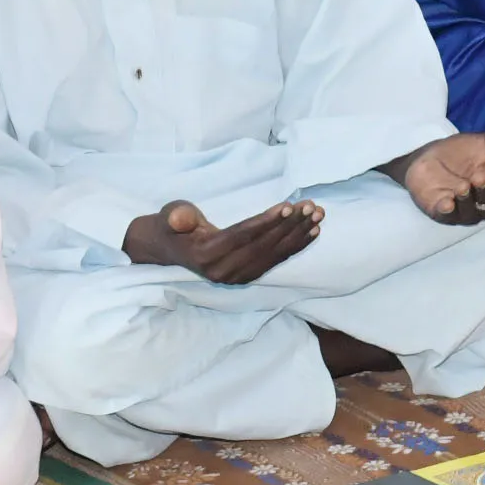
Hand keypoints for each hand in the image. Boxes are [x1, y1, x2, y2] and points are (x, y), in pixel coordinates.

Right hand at [123, 199, 322, 283]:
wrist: (167, 249)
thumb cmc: (171, 225)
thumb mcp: (169, 215)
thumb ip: (177, 216)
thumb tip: (181, 218)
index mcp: (206, 255)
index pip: (242, 237)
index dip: (265, 222)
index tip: (289, 207)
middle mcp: (223, 271)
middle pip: (262, 246)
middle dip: (289, 226)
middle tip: (311, 207)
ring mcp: (236, 277)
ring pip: (272, 254)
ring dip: (298, 234)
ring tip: (318, 215)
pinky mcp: (247, 276)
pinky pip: (274, 261)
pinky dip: (295, 247)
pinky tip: (312, 233)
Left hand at [397, 132, 484, 224]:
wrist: (425, 153)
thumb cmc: (460, 150)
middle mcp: (479, 201)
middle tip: (478, 176)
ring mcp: (460, 208)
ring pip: (471, 214)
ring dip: (469, 201)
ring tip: (462, 186)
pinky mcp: (440, 211)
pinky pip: (447, 216)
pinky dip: (448, 210)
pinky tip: (447, 201)